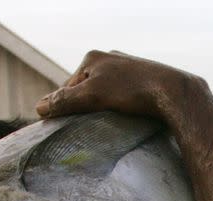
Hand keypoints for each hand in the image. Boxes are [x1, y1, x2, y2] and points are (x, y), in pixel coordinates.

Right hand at [35, 50, 205, 121]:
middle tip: (85, 129)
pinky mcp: (142, 81)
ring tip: (105, 125)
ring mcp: (126, 69)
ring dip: (101, 110)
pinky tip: (123, 119)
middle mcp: (109, 59)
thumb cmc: (132, 91)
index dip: (64, 108)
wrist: (173, 92)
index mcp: (93, 58)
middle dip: (84, 108)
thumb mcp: (92, 96)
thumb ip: (65, 101)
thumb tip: (39, 107)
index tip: (63, 128)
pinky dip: (118, 109)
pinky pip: (121, 97)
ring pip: (104, 94)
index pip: (67, 88)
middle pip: (86, 90)